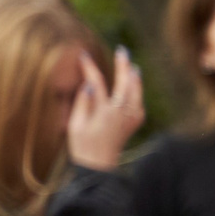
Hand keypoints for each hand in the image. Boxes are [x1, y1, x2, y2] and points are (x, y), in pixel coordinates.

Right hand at [66, 49, 144, 170]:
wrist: (99, 165)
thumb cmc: (82, 144)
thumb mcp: (75, 125)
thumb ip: (82, 103)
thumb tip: (88, 85)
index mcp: (104, 113)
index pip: (97, 83)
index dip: (90, 68)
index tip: (83, 55)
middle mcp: (121, 114)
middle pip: (124, 84)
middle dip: (123, 65)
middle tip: (121, 50)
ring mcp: (130, 118)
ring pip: (136, 92)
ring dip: (134, 77)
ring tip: (131, 65)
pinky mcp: (135, 122)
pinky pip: (139, 102)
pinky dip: (137, 90)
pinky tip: (134, 84)